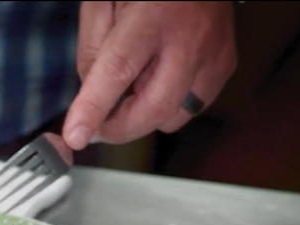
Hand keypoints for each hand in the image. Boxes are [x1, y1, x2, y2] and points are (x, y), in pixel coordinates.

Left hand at [63, 1, 237, 149]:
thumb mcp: (103, 2)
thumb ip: (92, 48)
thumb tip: (89, 97)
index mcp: (152, 15)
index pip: (117, 70)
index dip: (94, 107)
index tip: (75, 136)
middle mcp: (189, 38)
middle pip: (153, 108)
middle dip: (118, 130)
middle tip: (95, 128)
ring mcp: (212, 56)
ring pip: (172, 117)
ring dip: (141, 118)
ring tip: (129, 90)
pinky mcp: (224, 68)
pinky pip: (189, 109)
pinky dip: (164, 109)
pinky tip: (154, 83)